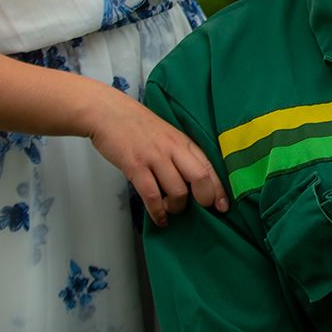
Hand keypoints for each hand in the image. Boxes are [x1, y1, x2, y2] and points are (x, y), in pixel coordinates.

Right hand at [79, 82, 228, 225]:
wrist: (108, 112)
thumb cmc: (136, 125)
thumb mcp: (166, 135)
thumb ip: (179, 154)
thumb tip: (191, 181)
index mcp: (183, 141)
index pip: (209, 166)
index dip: (219, 189)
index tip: (223, 206)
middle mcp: (173, 149)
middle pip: (200, 178)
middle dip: (204, 199)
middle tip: (200, 210)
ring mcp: (155, 157)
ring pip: (178, 191)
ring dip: (176, 207)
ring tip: (170, 209)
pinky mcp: (136, 166)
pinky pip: (152, 196)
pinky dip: (157, 212)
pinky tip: (158, 219)